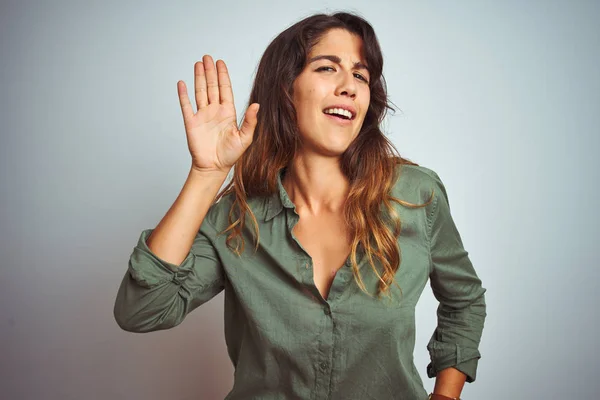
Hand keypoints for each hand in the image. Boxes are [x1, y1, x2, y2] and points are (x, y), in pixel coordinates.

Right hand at [177, 55, 259, 174]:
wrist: (214, 167)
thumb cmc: (230, 155)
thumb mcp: (245, 138)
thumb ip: (250, 121)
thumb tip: (257, 105)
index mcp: (228, 113)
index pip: (225, 89)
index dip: (223, 76)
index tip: (220, 63)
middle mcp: (214, 111)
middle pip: (212, 87)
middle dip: (210, 71)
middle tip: (207, 57)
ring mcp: (202, 116)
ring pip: (200, 92)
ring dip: (199, 78)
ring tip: (198, 64)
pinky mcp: (191, 123)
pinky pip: (186, 106)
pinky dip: (183, 94)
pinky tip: (182, 83)